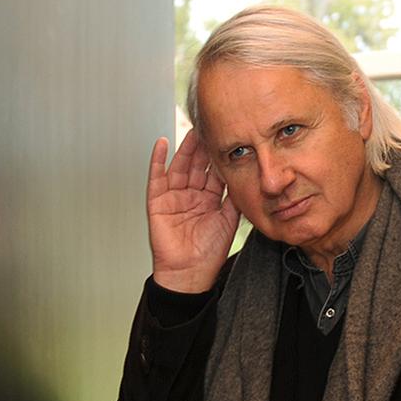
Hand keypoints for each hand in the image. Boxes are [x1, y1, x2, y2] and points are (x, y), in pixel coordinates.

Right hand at [146, 130, 239, 293]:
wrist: (190, 273)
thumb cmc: (208, 254)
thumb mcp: (229, 221)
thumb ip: (233, 197)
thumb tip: (243, 175)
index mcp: (208, 199)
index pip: (213, 171)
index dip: (219, 156)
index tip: (227, 138)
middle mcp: (191, 195)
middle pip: (196, 165)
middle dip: (203, 147)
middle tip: (210, 128)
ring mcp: (174, 197)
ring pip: (180, 167)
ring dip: (185, 149)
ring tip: (192, 131)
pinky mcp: (158, 202)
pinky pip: (157, 177)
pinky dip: (158, 160)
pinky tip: (163, 144)